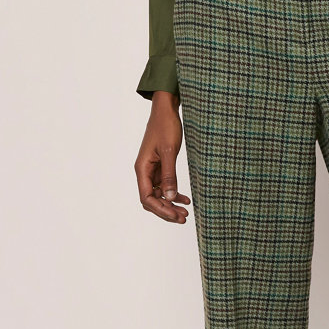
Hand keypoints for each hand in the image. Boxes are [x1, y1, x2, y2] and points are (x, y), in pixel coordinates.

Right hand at [134, 91, 190, 222]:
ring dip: (171, 204)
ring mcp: (152, 170)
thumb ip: (169, 175)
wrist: (166, 110)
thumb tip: (170, 197)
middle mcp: (144, 172)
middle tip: (183, 218)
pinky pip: (165, 186)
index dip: (160, 209)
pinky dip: (174, 194)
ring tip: (185, 213)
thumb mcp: (169, 152)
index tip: (175, 215)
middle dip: (166, 210)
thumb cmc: (166, 127)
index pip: (147, 198)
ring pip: (159, 195)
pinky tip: (186, 199)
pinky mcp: (160, 167)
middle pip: (152, 200)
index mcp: (142, 169)